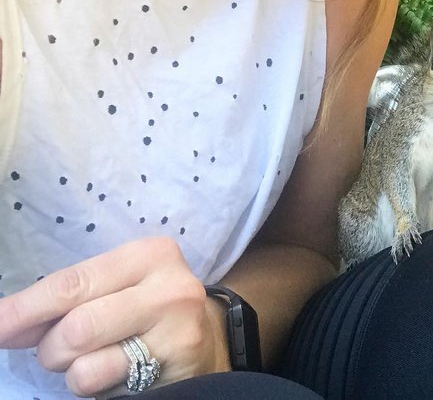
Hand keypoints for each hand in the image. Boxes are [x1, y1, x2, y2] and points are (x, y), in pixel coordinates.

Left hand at [0, 237, 229, 396]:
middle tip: (56, 351)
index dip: (27, 308)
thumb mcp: (115, 288)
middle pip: (76, 327)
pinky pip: (107, 390)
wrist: (206, 339)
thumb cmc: (146, 309)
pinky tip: (118, 374)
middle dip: (51, 348)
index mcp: (148, 254)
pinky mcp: (178, 369)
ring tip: (94, 360)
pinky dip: (97, 388)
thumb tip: (8, 323)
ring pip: (87, 366)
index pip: (73, 283)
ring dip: (73, 373)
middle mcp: (169, 287)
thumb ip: (71, 299)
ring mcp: (178, 330)